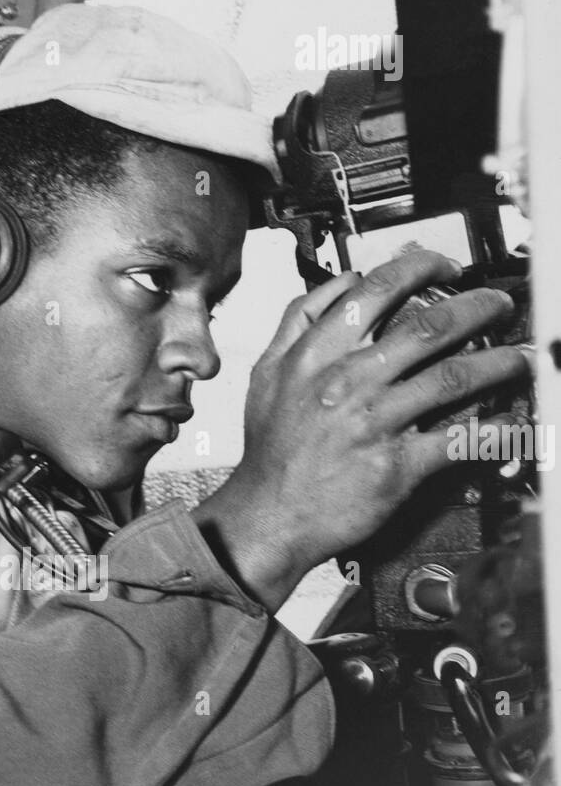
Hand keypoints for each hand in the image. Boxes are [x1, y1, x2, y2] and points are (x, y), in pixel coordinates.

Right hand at [193, 249, 529, 610]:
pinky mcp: (395, 466)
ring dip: (498, 362)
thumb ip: (299, 320)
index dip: (421, 268)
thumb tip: (343, 282)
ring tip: (518, 358)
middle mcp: (347, 383)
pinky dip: (493, 429)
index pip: (376, 290)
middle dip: (477, 308)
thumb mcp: (267, 373)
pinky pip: (458, 439)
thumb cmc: (271, 453)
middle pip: (429, 327)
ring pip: (453, 377)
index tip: (444, 269)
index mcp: (315, 355)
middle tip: (498, 305)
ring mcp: (374, 424)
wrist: (268, 518)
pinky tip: (510, 421)